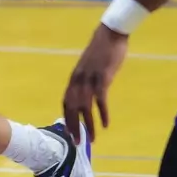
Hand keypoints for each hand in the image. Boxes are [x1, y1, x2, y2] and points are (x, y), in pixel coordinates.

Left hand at [62, 24, 128, 143]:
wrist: (110, 33)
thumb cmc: (102, 49)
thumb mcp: (90, 66)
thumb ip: (87, 80)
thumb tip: (88, 94)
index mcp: (75, 77)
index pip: (66, 101)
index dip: (67, 118)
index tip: (70, 132)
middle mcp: (78, 79)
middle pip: (72, 107)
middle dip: (74, 126)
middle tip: (77, 143)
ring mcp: (89, 78)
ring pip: (85, 107)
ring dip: (88, 125)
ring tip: (91, 139)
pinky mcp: (102, 77)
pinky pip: (100, 99)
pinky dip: (102, 113)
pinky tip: (106, 124)